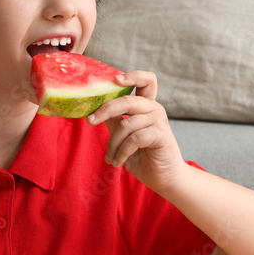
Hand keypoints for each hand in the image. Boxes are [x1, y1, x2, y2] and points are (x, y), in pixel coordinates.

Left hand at [87, 71, 187, 192]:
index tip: (115, 80)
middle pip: (127, 100)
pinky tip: (118, 162)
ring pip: (126, 124)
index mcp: (146, 106)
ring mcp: (159, 120)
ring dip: (113, 144)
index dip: (132, 76)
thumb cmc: (143, 157)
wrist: (164, 179)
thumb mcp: (123, 137)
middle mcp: (154, 109)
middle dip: (105, 110)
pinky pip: (134, 139)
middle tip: (90, 121)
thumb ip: (115, 121)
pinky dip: (121, 152)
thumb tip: (97, 109)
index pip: (146, 81)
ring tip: (110, 158)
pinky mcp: (161, 134)